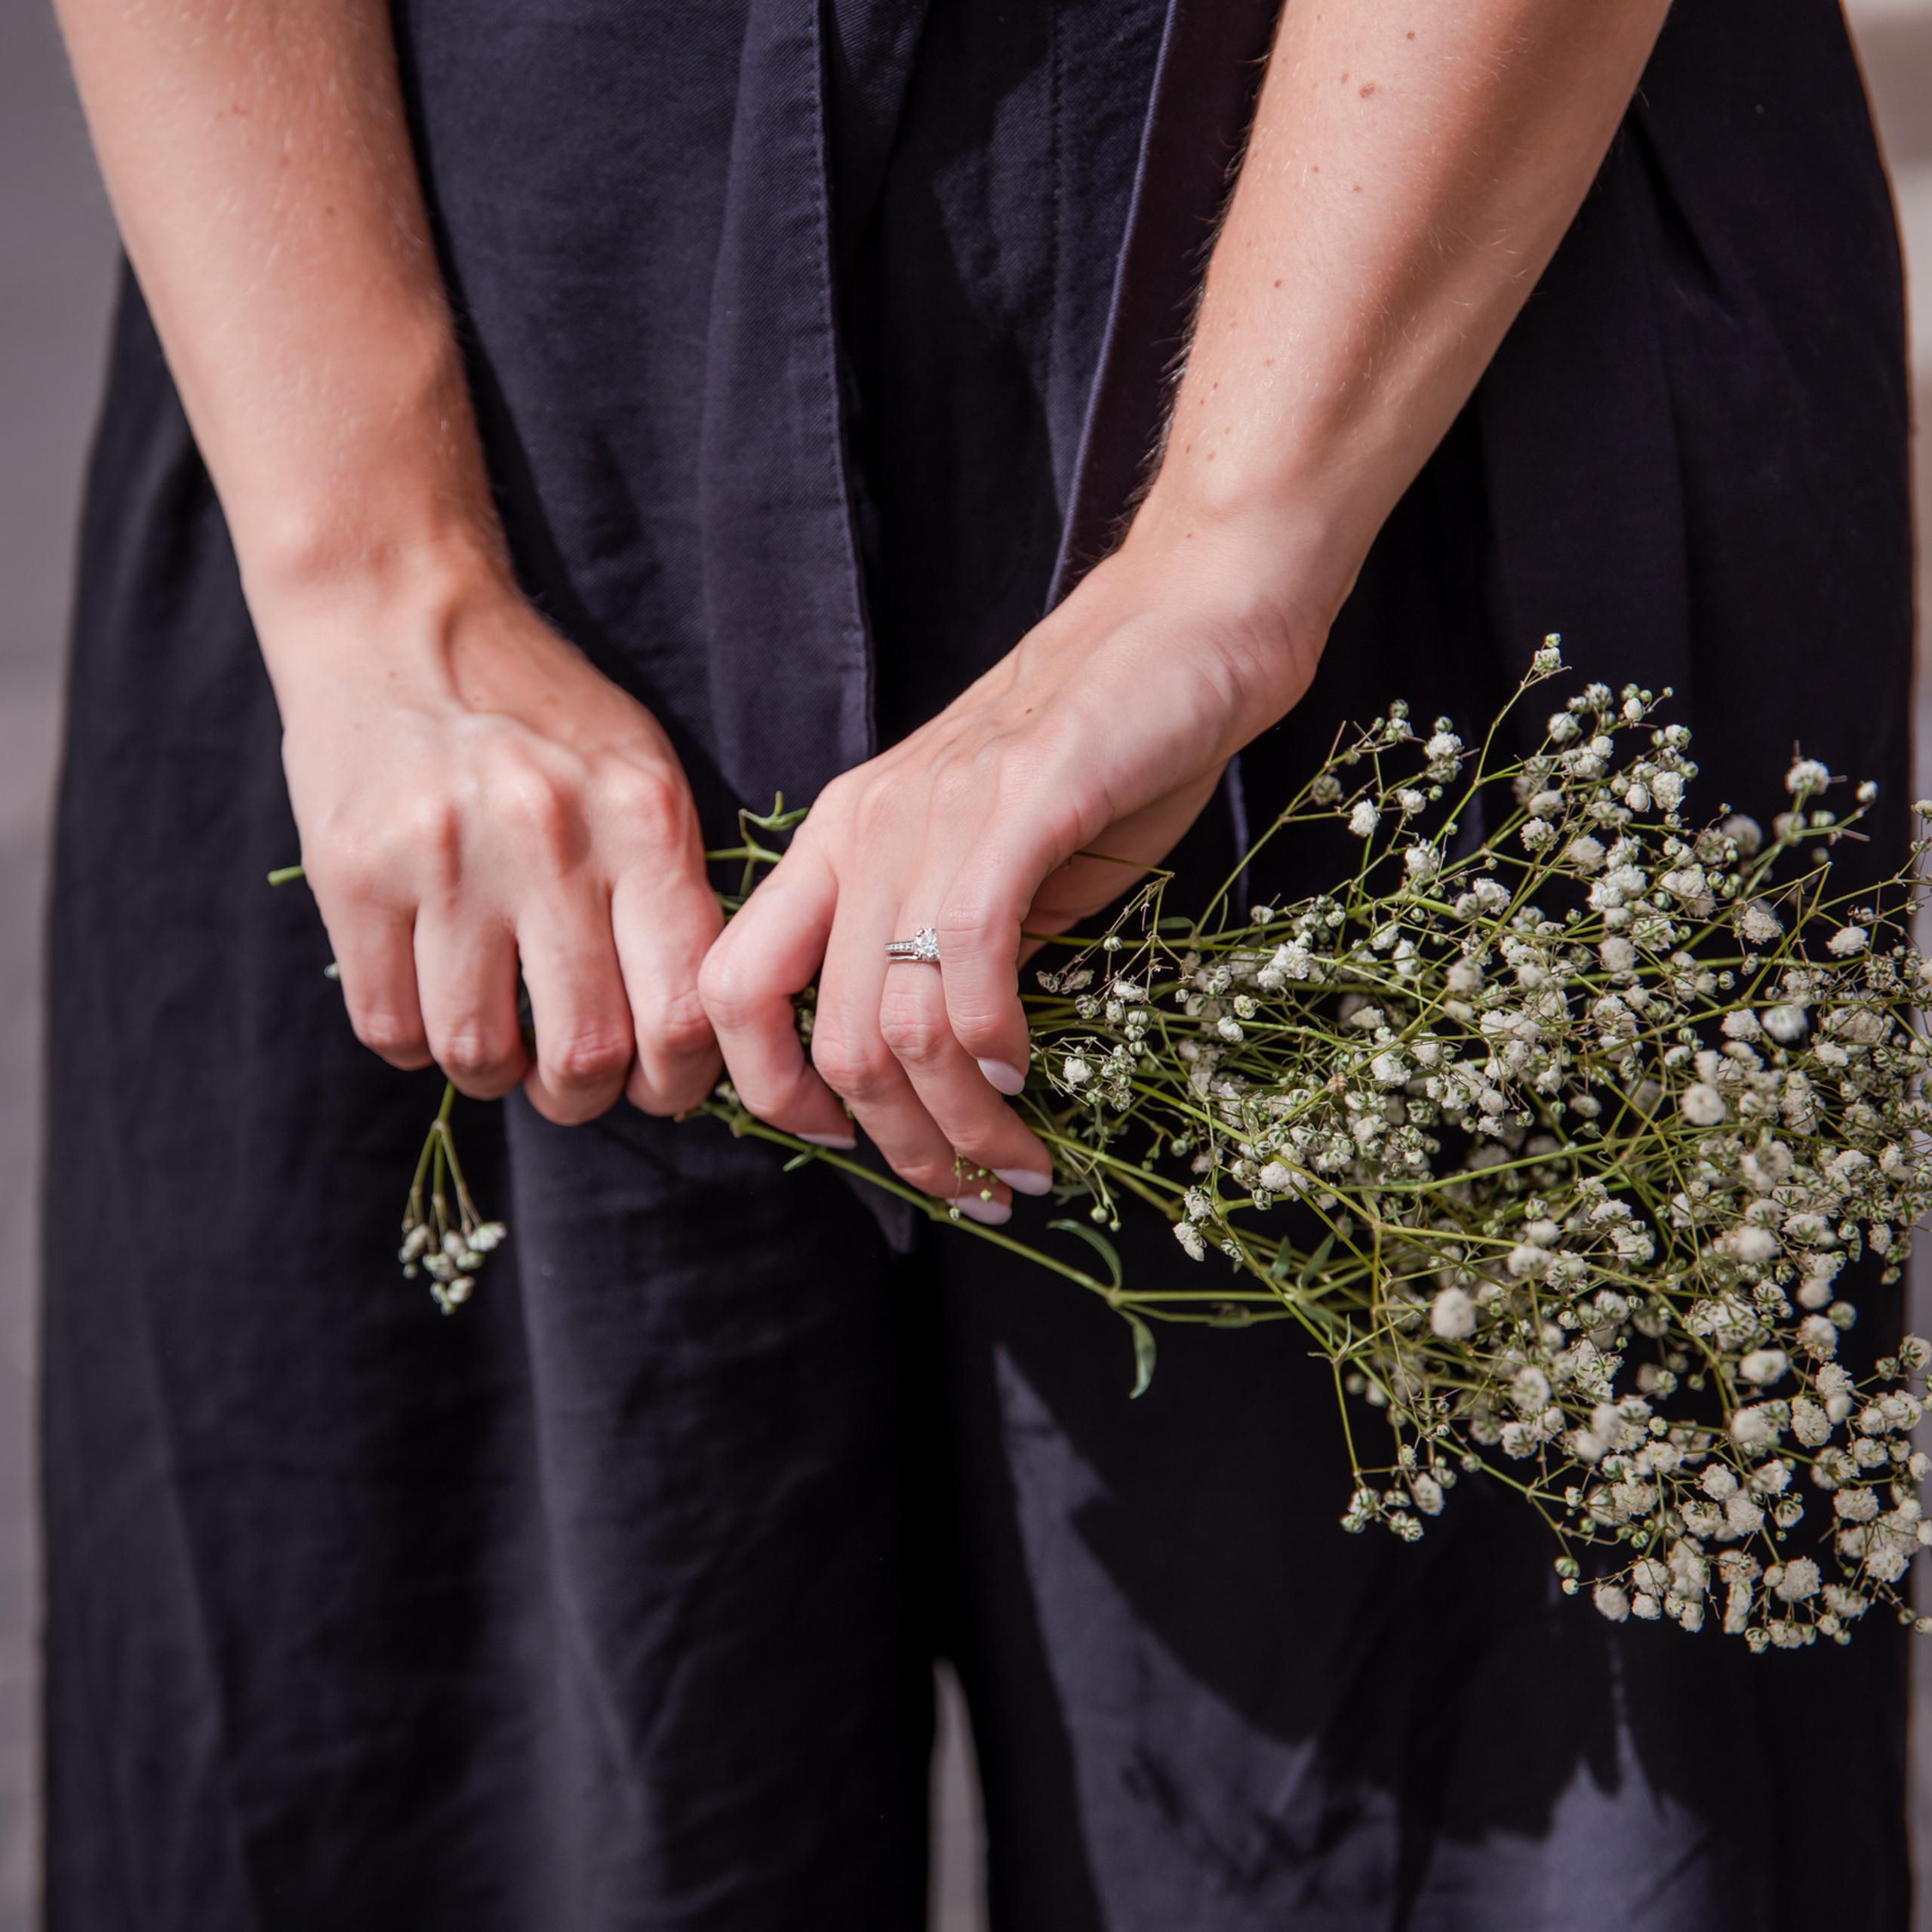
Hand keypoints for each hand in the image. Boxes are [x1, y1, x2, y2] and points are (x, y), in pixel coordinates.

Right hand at [274, 547, 721, 1123]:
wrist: (401, 617)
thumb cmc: (545, 716)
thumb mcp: (643, 777)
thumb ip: (674, 894)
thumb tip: (695, 1038)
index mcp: (640, 817)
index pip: (685, 1005)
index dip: (681, 1079)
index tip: (664, 1083)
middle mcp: (546, 835)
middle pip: (585, 1051)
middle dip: (587, 1097)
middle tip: (577, 1084)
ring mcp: (441, 855)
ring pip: (479, 1052)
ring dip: (498, 1076)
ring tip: (503, 1044)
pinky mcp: (351, 872)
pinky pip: (391, 1027)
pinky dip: (421, 1043)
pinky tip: (437, 1002)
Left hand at [698, 509, 1324, 1214]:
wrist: (1189, 625)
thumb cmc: (1104, 757)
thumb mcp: (1000, 870)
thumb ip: (953, 954)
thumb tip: (946, 1075)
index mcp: (840, 844)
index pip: (737, 988)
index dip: (768, 1090)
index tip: (848, 1145)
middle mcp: (864, 829)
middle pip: (825, 1036)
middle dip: (898, 1144)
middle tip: (971, 1190)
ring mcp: (935, 811)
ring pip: (898, 1018)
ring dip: (960, 1121)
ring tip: (1019, 1165)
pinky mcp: (1020, 799)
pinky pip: (968, 949)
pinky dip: (992, 1038)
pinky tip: (1024, 1072)